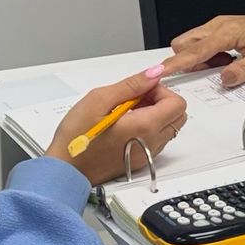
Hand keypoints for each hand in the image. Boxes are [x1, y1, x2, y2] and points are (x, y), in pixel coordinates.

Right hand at [45, 72, 187, 184]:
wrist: (66, 171)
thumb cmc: (77, 137)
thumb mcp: (99, 100)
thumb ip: (132, 85)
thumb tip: (154, 73)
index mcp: (144, 127)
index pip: (177, 103)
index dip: (161, 91)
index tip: (141, 90)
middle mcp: (151, 143)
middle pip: (178, 116)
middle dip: (162, 102)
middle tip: (135, 99)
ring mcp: (147, 155)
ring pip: (169, 129)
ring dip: (156, 115)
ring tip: (126, 112)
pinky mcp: (139, 161)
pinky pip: (157, 140)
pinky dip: (149, 129)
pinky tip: (124, 125)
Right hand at [162, 8, 244, 86]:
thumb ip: (243, 70)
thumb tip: (224, 79)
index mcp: (228, 31)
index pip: (195, 49)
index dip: (177, 63)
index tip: (161, 72)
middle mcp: (218, 25)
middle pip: (184, 43)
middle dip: (188, 61)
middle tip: (212, 71)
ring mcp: (218, 26)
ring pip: (191, 43)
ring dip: (199, 58)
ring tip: (224, 64)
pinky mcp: (221, 30)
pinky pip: (202, 43)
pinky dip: (207, 55)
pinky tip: (226, 59)